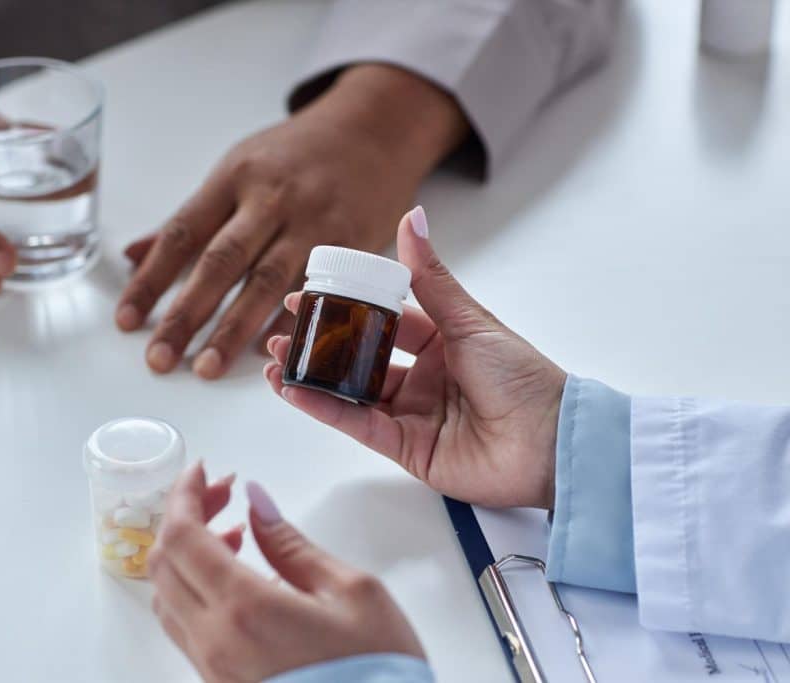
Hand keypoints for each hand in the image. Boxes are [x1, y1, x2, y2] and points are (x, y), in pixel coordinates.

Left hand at [116, 64, 468, 379]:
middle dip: (185, 315)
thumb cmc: (299, 152)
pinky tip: (268, 353)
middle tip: (159, 358)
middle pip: (219, 263)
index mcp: (235, 177)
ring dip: (233, 331)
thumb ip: (192, 217)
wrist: (375, 129)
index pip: (182, 233)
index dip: (151, 280)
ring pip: (267, 282)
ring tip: (206, 368)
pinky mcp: (350, 244)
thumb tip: (133, 254)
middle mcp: (271, 198)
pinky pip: (315, 290)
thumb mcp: (239, 168)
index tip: (127, 320)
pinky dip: (291, 322)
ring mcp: (313, 222)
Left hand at [149, 463, 423, 682]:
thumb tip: (257, 501)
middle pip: (164, 563)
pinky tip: (237, 574)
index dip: (184, 495)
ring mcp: (213, 670)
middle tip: (222, 493)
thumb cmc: (380, 674)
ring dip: (188, 553)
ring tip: (235, 531)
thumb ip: (292, 543)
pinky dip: (196, 587)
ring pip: (168, 597)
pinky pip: (186, 626)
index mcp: (244, 610)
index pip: (181, 536)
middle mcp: (215, 643)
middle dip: (185, 517)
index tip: (202, 471)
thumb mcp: (352, 592)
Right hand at [264, 207, 565, 508]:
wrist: (551, 443)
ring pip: (350, 392)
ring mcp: (412, 414)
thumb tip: (411, 216)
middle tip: (279, 330)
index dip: (345, 308)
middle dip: (318, 345)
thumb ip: (429, 276)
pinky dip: (323, 408)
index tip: (307, 295)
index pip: (382, 321)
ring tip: (273, 358)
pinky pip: (357, 424)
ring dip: (310, 376)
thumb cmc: (522, 377)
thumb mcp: (468, 319)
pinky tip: (293, 389)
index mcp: (442, 342)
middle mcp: (424, 377)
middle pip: (358, 358)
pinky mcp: (406, 448)